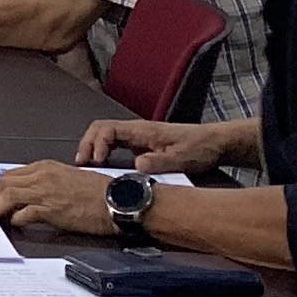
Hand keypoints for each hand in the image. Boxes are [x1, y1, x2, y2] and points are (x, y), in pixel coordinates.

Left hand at [0, 160, 116, 237]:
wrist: (117, 201)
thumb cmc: (100, 192)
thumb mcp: (69, 178)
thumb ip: (48, 182)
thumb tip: (32, 192)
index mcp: (46, 167)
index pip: (10, 174)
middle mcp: (42, 177)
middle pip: (3, 183)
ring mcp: (45, 192)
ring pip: (8, 196)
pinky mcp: (51, 209)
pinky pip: (23, 214)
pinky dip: (16, 219)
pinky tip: (17, 223)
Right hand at [74, 114, 234, 172]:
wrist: (215, 143)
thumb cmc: (200, 148)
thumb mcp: (182, 158)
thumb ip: (160, 162)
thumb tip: (136, 167)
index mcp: (142, 130)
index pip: (107, 129)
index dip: (97, 144)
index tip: (97, 162)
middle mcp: (136, 131)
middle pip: (100, 129)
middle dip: (87, 144)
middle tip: (81, 163)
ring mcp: (138, 138)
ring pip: (105, 136)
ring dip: (93, 148)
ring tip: (86, 166)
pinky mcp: (142, 146)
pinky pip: (115, 145)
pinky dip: (103, 153)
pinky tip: (103, 167)